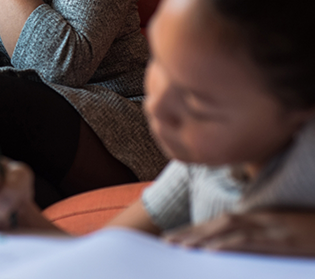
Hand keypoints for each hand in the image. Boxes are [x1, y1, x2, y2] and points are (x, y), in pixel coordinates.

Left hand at [164, 210, 314, 256]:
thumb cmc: (311, 230)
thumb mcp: (282, 231)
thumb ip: (258, 236)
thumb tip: (233, 249)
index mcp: (256, 218)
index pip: (219, 223)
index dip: (195, 230)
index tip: (174, 238)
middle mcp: (257, 219)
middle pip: (216, 223)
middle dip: (190, 233)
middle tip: (166, 242)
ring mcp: (268, 227)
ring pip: (227, 230)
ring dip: (202, 237)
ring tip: (181, 247)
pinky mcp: (279, 239)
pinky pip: (249, 240)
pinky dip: (229, 244)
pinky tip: (212, 250)